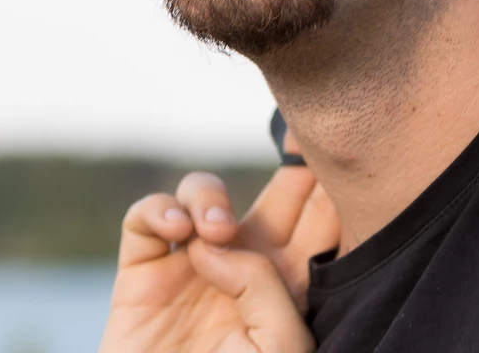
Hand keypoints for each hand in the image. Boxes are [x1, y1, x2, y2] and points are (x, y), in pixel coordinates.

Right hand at [99, 164, 340, 352]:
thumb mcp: (278, 350)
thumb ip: (265, 286)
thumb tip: (219, 240)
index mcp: (290, 289)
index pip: (321, 221)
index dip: (330, 183)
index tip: (336, 152)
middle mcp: (245, 269)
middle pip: (275, 193)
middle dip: (285, 165)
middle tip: (294, 146)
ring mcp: (190, 266)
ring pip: (206, 193)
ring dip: (212, 197)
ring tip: (216, 232)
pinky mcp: (141, 273)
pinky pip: (147, 216)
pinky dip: (159, 209)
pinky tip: (175, 231)